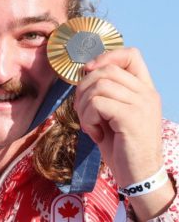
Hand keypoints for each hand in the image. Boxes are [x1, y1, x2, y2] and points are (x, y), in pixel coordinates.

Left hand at [74, 47, 173, 218]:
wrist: (138, 175)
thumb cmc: (121, 145)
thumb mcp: (113, 113)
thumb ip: (105, 92)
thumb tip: (83, 73)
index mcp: (144, 89)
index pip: (131, 54)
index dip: (106, 56)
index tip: (89, 71)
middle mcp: (147, 93)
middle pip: (105, 69)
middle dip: (83, 88)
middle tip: (82, 111)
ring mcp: (141, 104)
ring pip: (97, 86)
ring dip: (83, 107)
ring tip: (89, 125)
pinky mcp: (131, 117)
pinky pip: (96, 103)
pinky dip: (88, 119)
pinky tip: (95, 134)